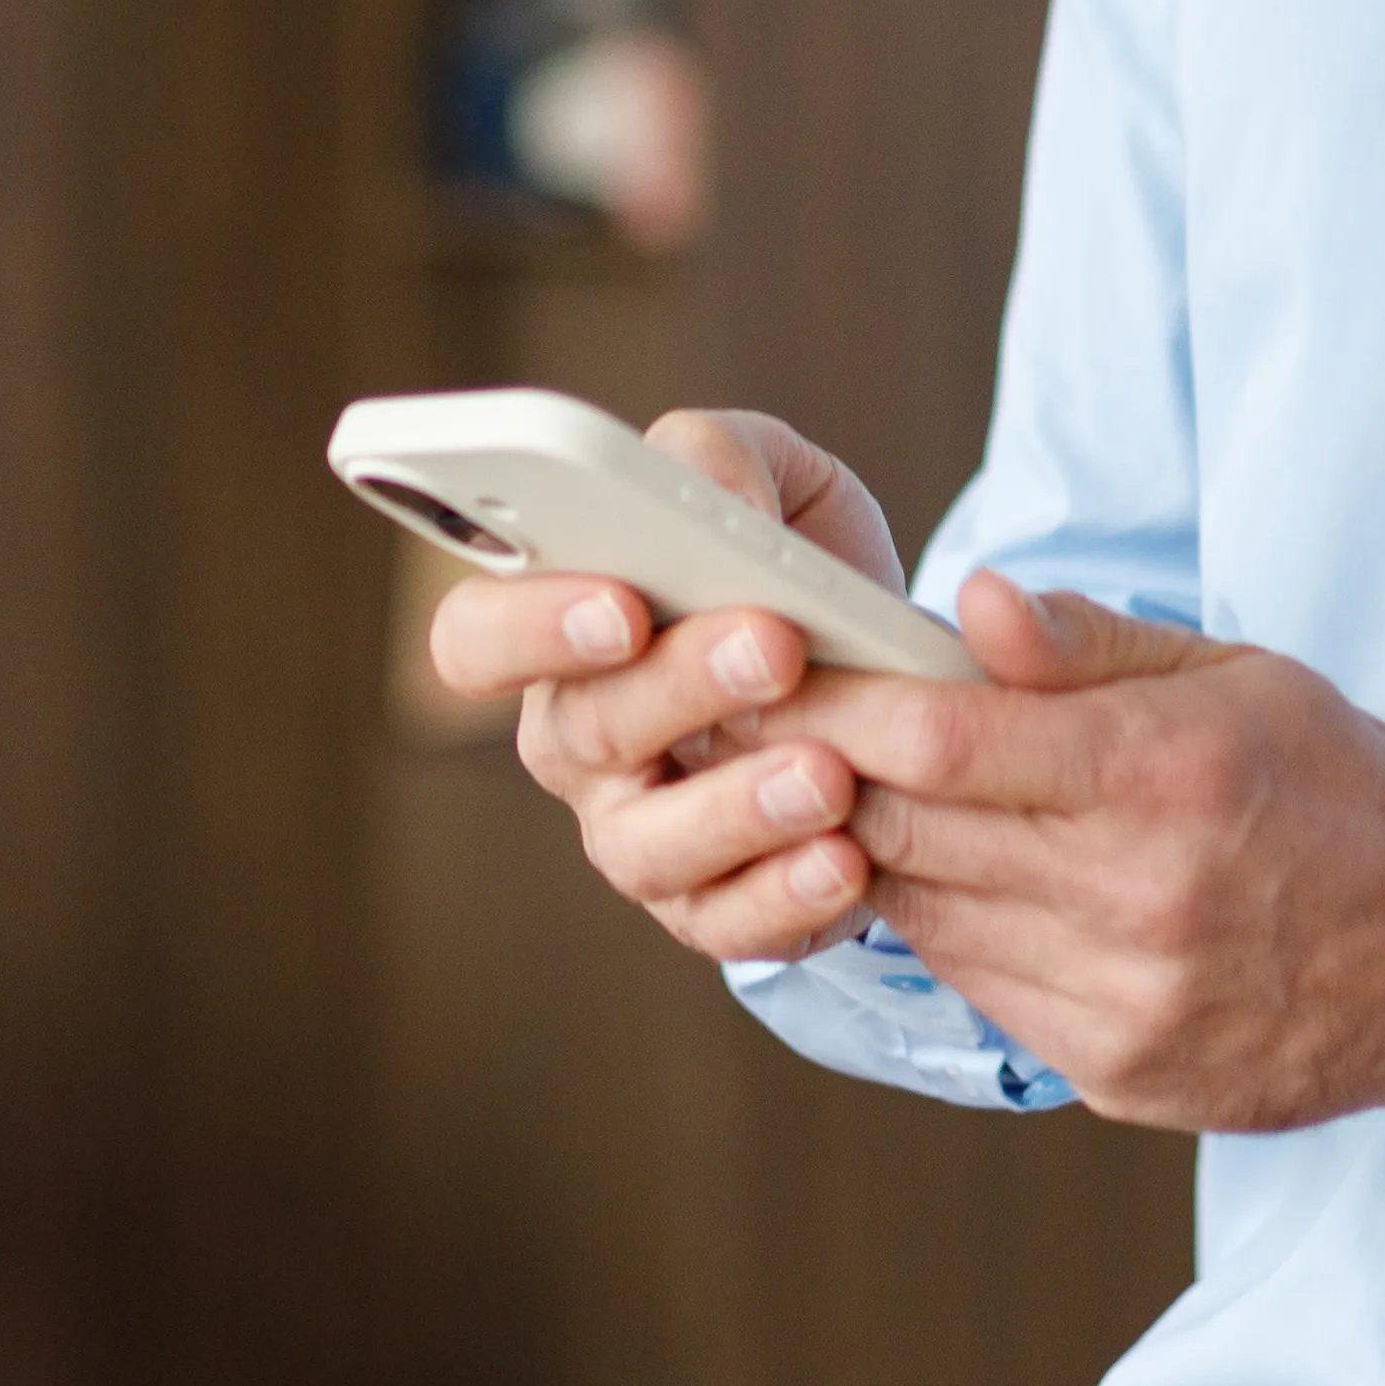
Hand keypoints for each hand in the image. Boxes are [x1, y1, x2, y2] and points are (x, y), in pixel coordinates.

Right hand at [421, 409, 907, 963]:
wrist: (908, 678)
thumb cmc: (802, 566)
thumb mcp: (775, 482)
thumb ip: (723, 461)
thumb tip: (719, 505)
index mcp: (557, 631)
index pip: (476, 638)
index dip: (530, 626)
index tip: (622, 601)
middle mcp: (577, 743)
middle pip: (582, 732)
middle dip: (679, 688)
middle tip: (774, 645)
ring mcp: (637, 835)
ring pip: (646, 847)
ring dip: (736, 810)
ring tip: (828, 775)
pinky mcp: (714, 908)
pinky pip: (727, 924)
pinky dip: (785, 898)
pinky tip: (848, 858)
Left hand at [770, 578, 1384, 1137]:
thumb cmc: (1342, 789)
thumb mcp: (1238, 675)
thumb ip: (1089, 645)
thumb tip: (970, 603)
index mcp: (1163, 774)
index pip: (942, 738)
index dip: (837, 705)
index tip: (775, 674)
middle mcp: (1134, 895)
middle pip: (908, 830)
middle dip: (819, 775)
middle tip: (757, 730)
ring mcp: (1121, 998)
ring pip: (925, 918)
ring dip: (873, 854)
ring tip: (839, 797)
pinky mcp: (1116, 1070)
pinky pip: (980, 988)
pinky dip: (947, 929)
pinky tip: (950, 880)